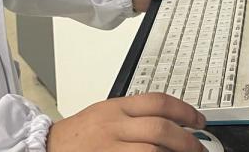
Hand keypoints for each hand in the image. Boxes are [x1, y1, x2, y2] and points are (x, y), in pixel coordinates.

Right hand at [46, 93, 207, 151]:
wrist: (47, 148)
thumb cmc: (79, 135)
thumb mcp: (106, 113)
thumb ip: (134, 116)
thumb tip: (171, 124)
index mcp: (116, 108)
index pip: (158, 102)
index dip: (185, 111)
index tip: (199, 121)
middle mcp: (114, 126)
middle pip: (160, 128)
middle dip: (187, 140)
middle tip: (200, 148)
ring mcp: (110, 149)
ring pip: (151, 151)